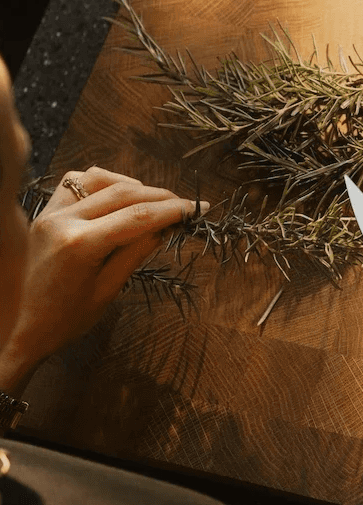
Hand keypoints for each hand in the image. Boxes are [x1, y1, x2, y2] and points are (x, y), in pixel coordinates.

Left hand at [5, 166, 209, 365]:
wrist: (24, 325)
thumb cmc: (67, 319)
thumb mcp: (109, 290)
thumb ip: (136, 252)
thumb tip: (167, 226)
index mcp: (80, 245)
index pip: (138, 217)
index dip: (173, 210)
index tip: (198, 209)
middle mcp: (63, 221)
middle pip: (123, 193)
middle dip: (159, 196)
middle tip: (185, 205)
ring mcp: (49, 213)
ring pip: (99, 179)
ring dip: (132, 185)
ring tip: (154, 201)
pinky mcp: (44, 212)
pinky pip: (75, 183)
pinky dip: (102, 183)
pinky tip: (118, 196)